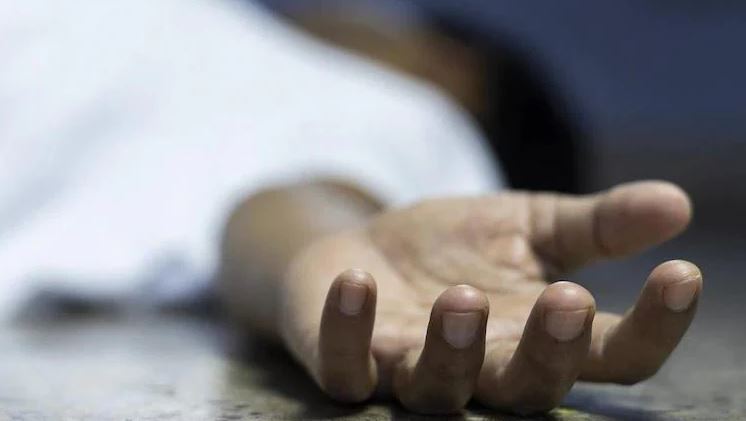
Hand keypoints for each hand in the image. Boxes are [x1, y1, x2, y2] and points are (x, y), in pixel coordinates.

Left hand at [279, 181, 701, 413]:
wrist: (366, 248)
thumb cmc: (454, 246)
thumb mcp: (528, 225)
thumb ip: (594, 224)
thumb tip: (676, 201)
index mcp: (537, 337)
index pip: (613, 357)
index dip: (654, 327)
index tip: (681, 274)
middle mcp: (483, 369)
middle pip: (530, 388)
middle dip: (551, 351)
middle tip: (571, 299)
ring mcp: (412, 371)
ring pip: (440, 389)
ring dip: (453, 349)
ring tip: (464, 296)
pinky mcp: (351, 359)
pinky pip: (347, 366)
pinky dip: (349, 331)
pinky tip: (356, 281)